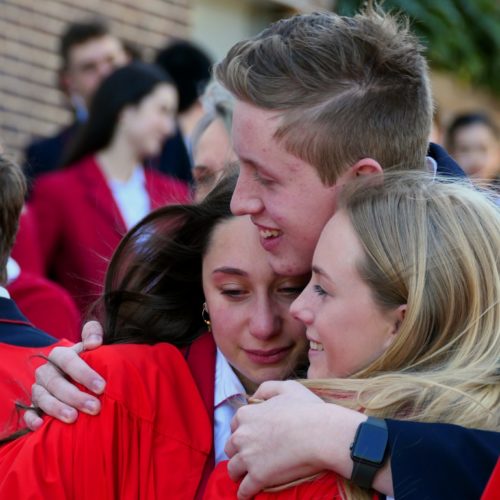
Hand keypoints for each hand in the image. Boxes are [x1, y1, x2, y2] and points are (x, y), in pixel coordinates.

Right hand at [23, 321, 105, 429]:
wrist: (75, 376)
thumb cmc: (88, 360)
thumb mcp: (91, 345)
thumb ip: (93, 334)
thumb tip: (95, 342)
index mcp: (59, 355)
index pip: (68, 361)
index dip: (84, 373)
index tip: (102, 387)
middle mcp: (46, 371)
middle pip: (57, 383)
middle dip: (76, 396)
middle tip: (95, 407)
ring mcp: (38, 388)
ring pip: (43, 398)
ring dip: (57, 408)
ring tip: (73, 418)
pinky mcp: (33, 405)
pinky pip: (28, 412)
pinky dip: (32, 419)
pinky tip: (40, 426)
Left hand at [224, 381, 328, 498]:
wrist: (321, 433)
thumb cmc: (307, 409)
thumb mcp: (287, 387)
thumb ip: (266, 388)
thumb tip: (254, 396)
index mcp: (247, 414)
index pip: (235, 424)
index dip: (243, 430)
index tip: (251, 436)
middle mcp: (242, 435)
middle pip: (230, 447)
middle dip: (238, 451)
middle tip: (249, 456)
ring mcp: (248, 457)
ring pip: (233, 469)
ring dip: (237, 473)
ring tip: (245, 476)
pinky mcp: (258, 477)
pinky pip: (244, 490)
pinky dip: (244, 493)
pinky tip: (248, 494)